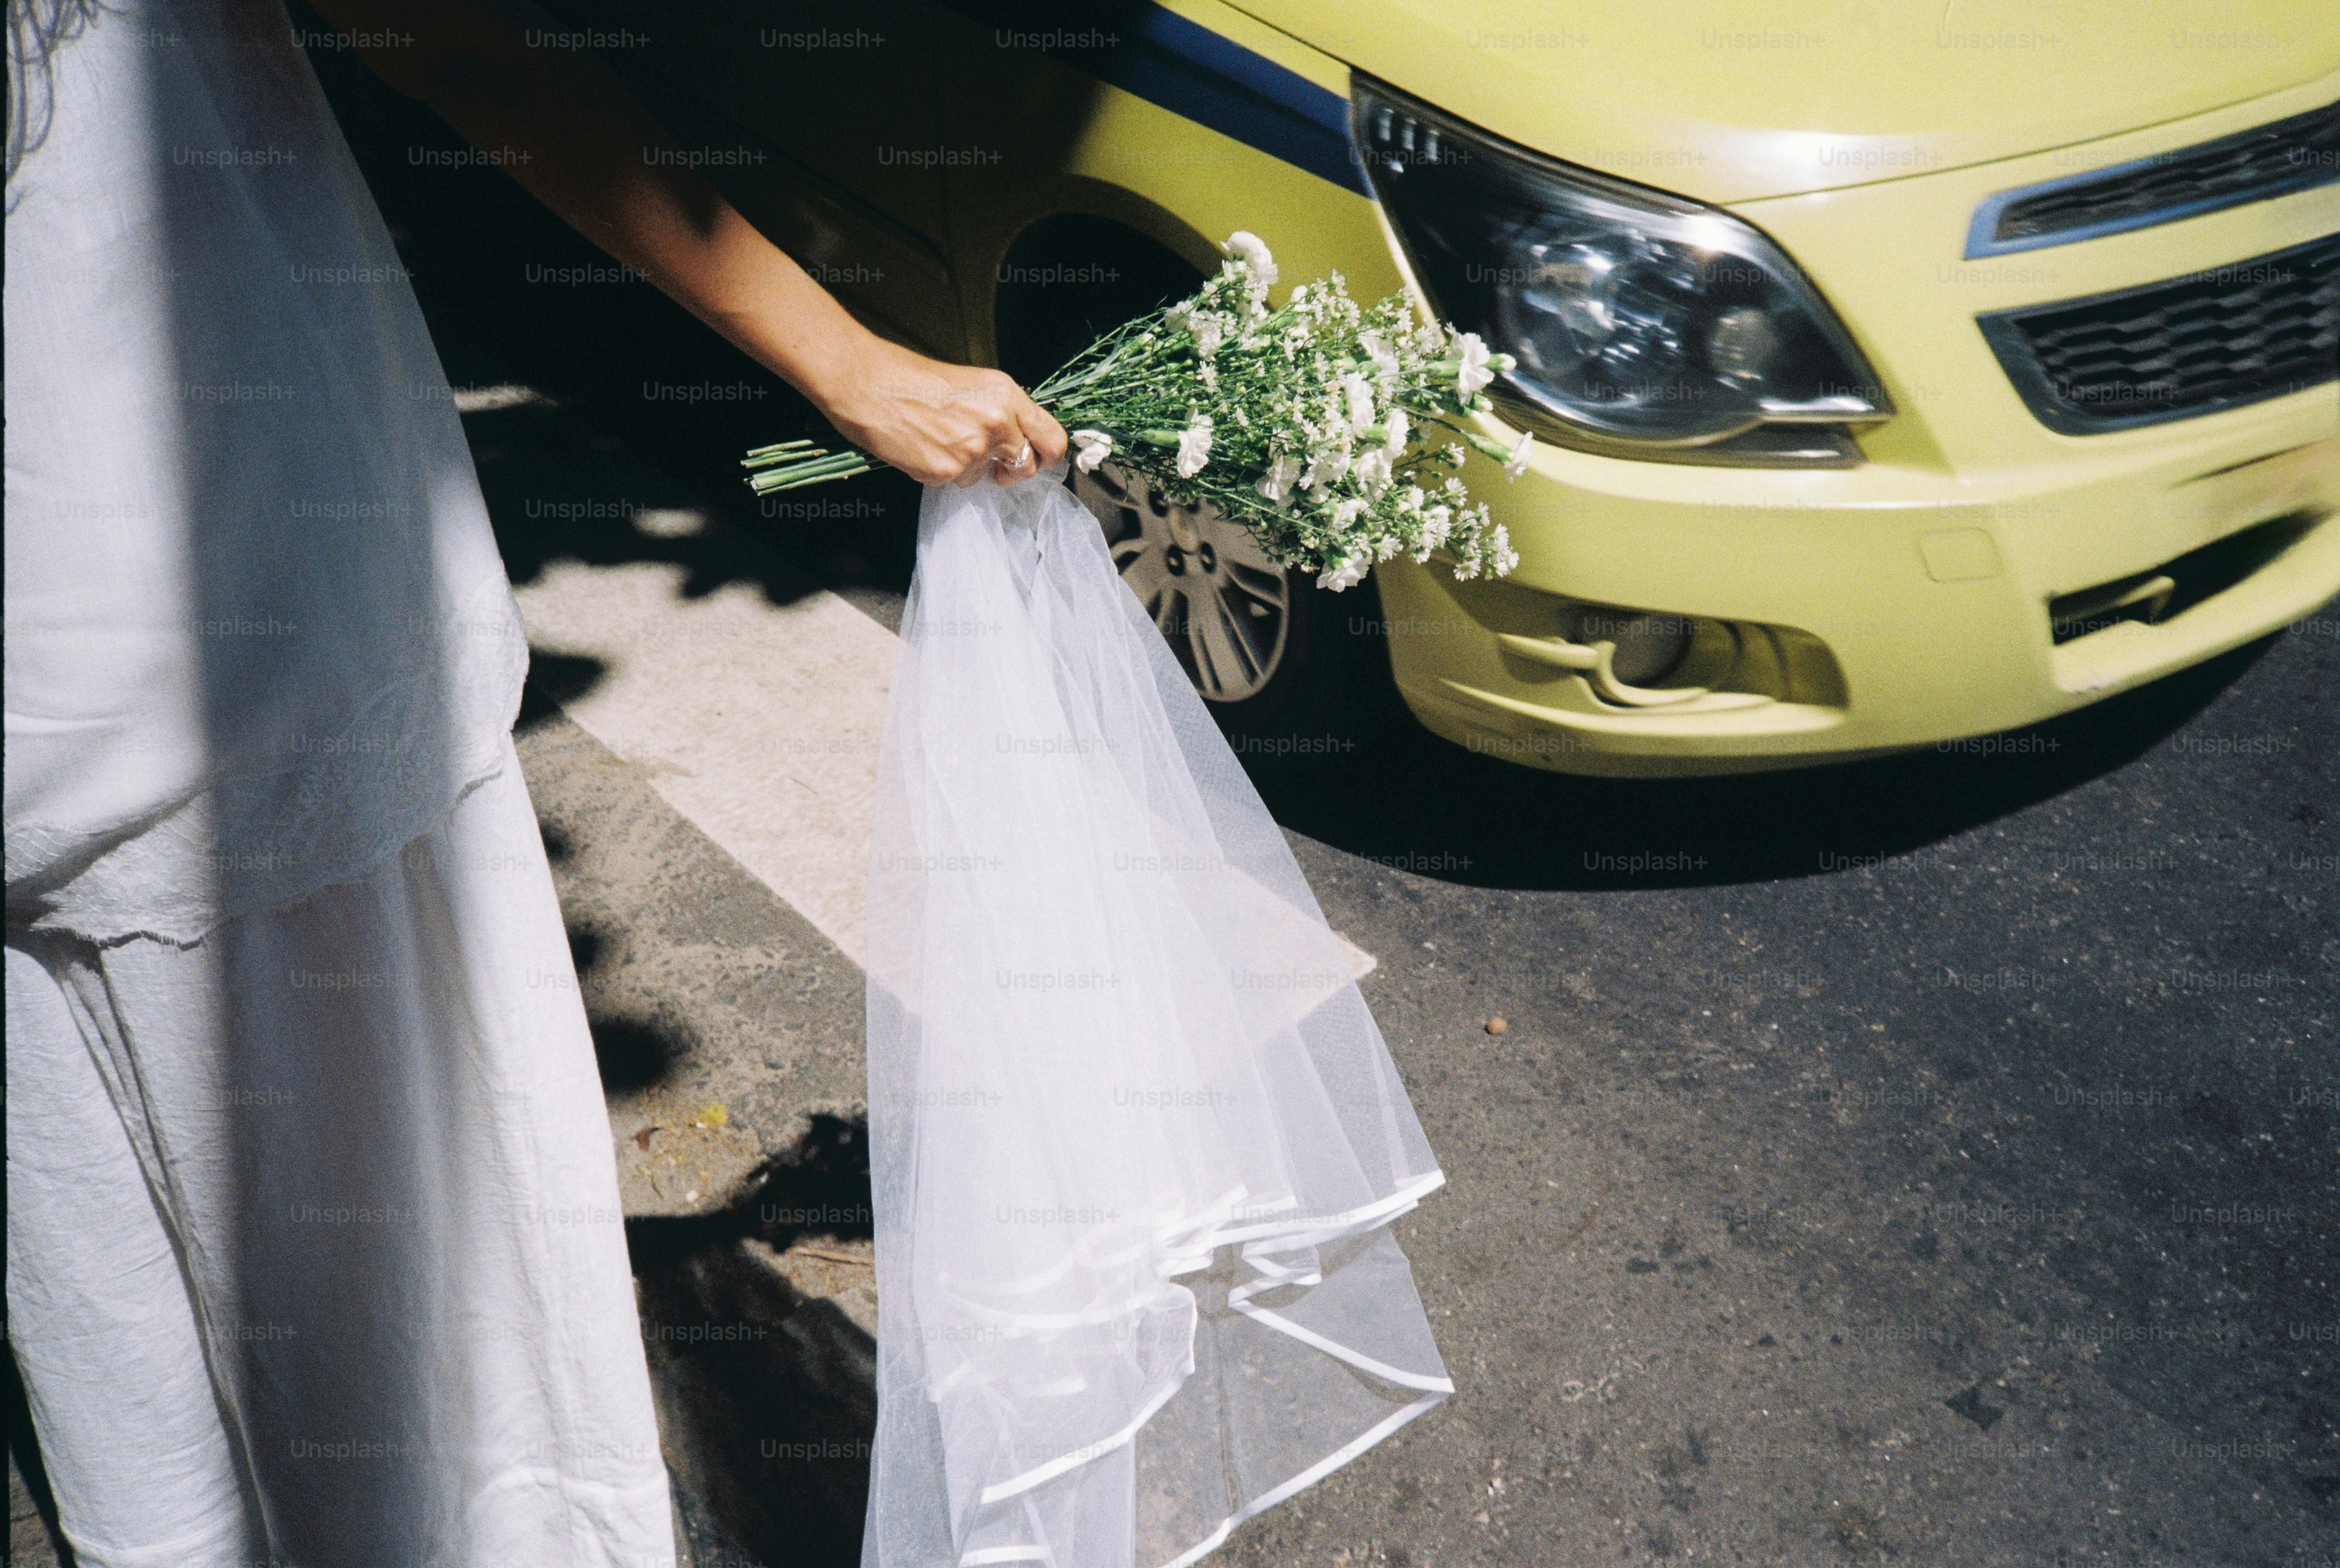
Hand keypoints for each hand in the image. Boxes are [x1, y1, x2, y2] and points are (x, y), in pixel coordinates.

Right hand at [810, 335, 1067, 487]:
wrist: (868, 384)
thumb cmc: (913, 378)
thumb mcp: (974, 384)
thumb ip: (1002, 411)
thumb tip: (1019, 439)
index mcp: (1007, 396)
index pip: (1053, 439)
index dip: (1047, 456)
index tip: (1037, 458)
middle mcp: (997, 423)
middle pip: (1027, 467)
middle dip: (1008, 469)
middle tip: (985, 458)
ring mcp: (973, 450)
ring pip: (984, 477)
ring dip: (966, 466)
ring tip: (938, 437)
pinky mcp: (947, 471)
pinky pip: (955, 483)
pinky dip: (940, 471)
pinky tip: (923, 446)